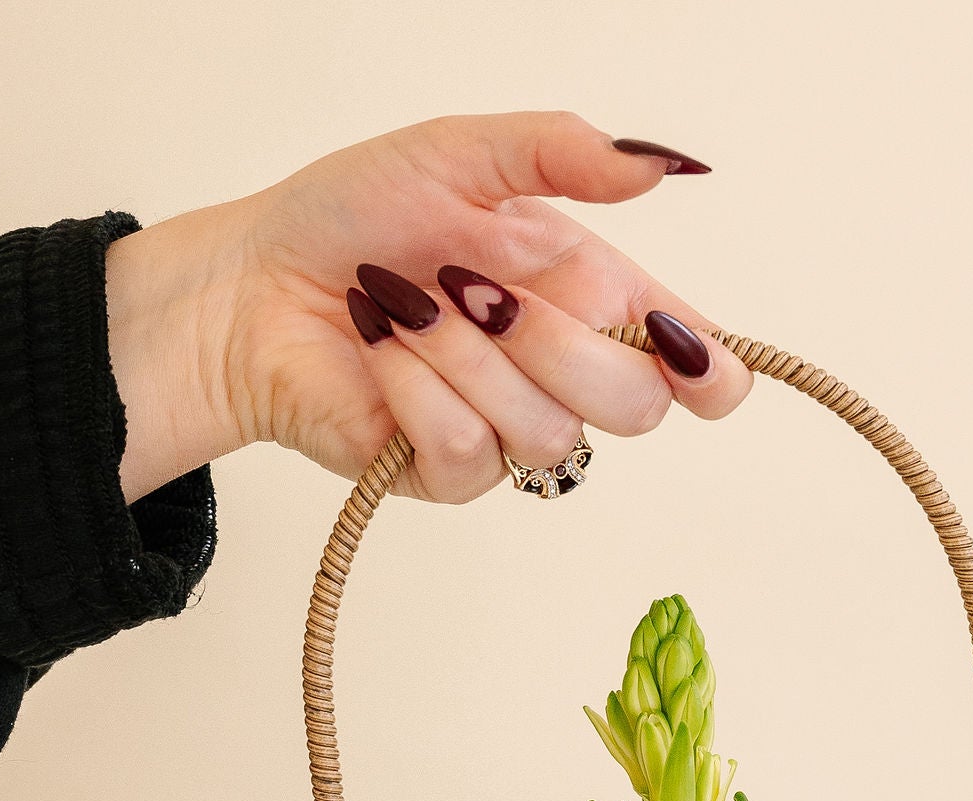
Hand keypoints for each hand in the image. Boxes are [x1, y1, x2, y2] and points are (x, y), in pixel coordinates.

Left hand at [104, 112, 750, 503]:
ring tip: (406, 305)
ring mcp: (510, 432)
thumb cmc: (354, 217)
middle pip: (637, 408)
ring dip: (466, 356)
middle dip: (556, 342)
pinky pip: (471, 452)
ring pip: (548, 432)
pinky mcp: (449, 474)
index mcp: (591, 298)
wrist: (258, 281)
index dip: (714, 374)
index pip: (696, 367)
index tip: (688, 354)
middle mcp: (563, 374)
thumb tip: (664, 166)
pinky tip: (381, 348)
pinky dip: (417, 389)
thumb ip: (565, 155)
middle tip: (474, 286)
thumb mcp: (462, 154)